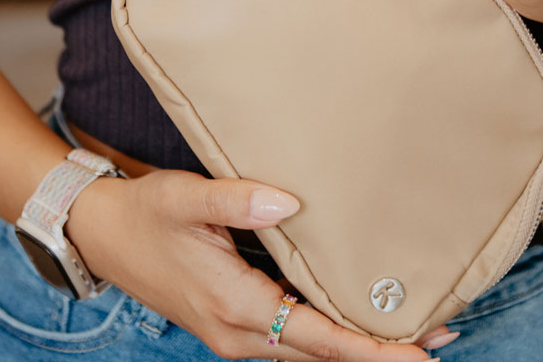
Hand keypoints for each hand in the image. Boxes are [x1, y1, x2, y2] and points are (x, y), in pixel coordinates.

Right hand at [67, 169, 455, 360]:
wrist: (102, 234)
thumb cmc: (146, 213)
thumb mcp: (186, 197)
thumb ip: (238, 198)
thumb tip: (291, 203)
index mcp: (233, 306)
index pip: (316, 336)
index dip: (369, 347)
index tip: (419, 350)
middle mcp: (238, 333)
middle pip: (321, 355)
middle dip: (379, 353)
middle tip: (439, 336)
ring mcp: (234, 334)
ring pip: (308, 353)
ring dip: (357, 348)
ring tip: (411, 333)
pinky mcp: (232, 323)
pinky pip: (291, 340)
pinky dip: (329, 339)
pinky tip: (351, 322)